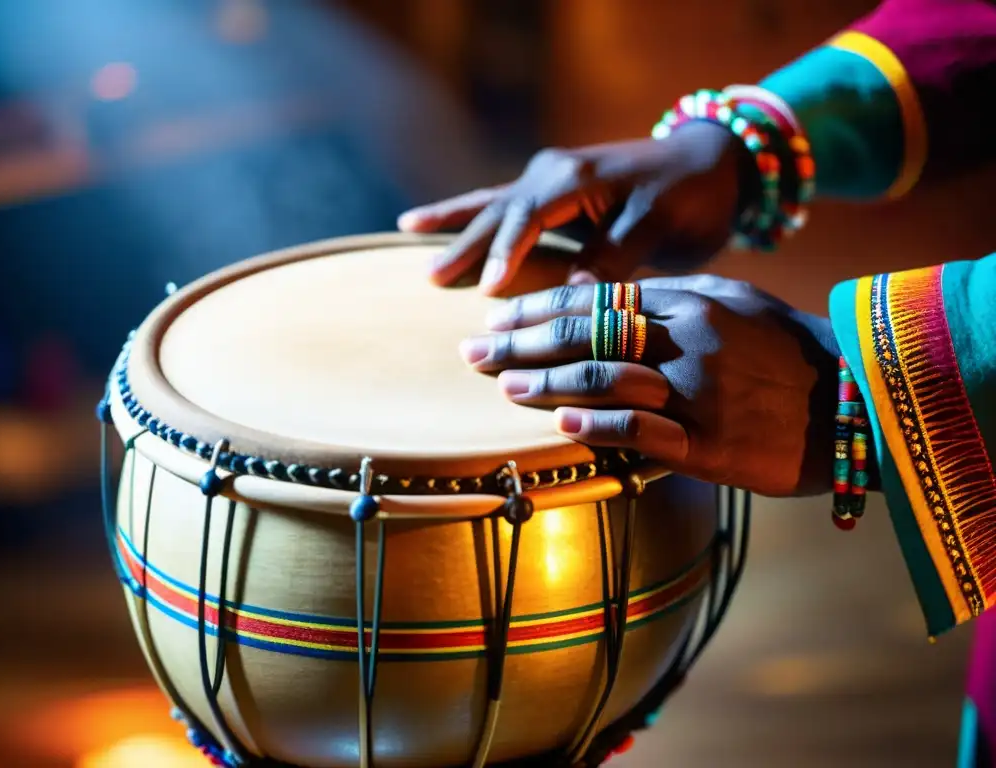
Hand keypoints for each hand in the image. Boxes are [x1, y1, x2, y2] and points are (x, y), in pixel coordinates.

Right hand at [399, 122, 753, 294]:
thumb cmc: (691, 196)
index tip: (484, 293)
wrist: (710, 162)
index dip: (506, 256)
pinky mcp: (551, 190)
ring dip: (454, 223)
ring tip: (406, 230)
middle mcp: (554, 173)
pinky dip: (469, 213)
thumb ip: (615, 255)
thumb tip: (575, 293)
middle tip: (429, 278)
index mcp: (576, 179)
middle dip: (463, 244)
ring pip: (491, 203)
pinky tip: (431, 219)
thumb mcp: (661, 225)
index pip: (529, 220)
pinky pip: (502, 204)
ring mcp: (549, 178)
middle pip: (499, 213)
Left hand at [459, 276, 839, 496]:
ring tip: (502, 384)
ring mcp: (697, 393)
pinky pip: (641, 432)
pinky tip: (560, 425)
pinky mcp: (709, 444)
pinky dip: (597, 427)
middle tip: (472, 349)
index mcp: (691, 302)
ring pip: (605, 381)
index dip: (539, 306)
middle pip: (586, 335)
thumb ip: (674, 299)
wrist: (856, 405)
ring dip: (546, 383)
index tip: (496, 313)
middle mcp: (688, 341)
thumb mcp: (736, 305)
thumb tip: (610, 301)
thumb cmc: (789, 352)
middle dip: (521, 341)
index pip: (596, 298)